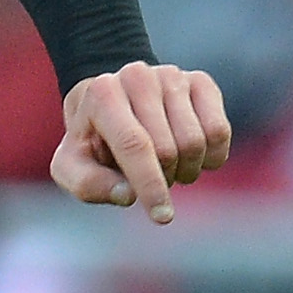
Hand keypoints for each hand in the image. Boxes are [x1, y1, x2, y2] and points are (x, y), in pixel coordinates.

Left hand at [51, 61, 232, 223]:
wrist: (110, 99)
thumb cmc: (92, 140)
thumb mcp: (72, 166)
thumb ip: (89, 185)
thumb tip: (129, 195)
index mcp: (102, 95)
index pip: (134, 145)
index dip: (150, 184)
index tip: (162, 216)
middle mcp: (138, 77)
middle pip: (168, 149)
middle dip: (163, 179)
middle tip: (150, 177)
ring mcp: (171, 76)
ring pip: (197, 142)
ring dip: (186, 170)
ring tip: (167, 166)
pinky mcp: (200, 81)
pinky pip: (220, 132)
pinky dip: (211, 158)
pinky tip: (191, 157)